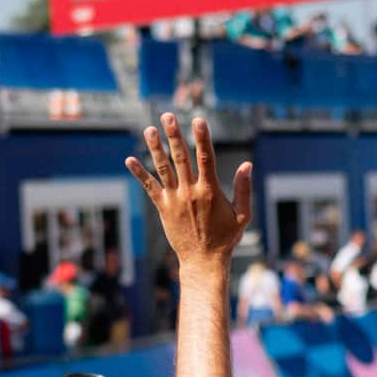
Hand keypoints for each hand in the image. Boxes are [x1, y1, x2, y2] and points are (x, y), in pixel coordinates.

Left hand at [127, 115, 252, 271]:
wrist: (203, 261)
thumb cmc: (225, 238)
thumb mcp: (242, 215)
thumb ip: (244, 189)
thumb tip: (247, 165)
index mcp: (210, 190)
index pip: (206, 157)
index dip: (202, 137)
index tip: (198, 120)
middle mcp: (190, 191)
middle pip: (180, 157)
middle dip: (174, 135)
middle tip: (168, 116)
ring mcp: (174, 199)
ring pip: (163, 168)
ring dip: (155, 148)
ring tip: (149, 129)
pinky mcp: (163, 208)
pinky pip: (149, 187)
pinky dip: (139, 173)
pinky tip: (129, 160)